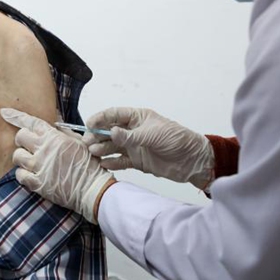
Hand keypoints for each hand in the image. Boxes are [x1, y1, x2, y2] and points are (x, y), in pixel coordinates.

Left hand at [0, 108, 115, 223]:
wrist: (92, 189)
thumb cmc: (88, 166)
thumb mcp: (78, 141)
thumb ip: (63, 131)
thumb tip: (53, 120)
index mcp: (54, 137)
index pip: (30, 122)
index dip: (15, 116)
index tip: (5, 112)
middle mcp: (44, 150)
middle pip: (20, 137)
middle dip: (23, 139)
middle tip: (30, 145)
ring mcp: (39, 167)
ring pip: (17, 156)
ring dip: (22, 157)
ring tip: (32, 161)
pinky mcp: (37, 183)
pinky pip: (19, 174)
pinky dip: (23, 174)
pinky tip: (32, 174)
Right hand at [86, 107, 214, 188]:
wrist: (193, 160)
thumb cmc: (176, 140)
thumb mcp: (152, 134)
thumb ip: (130, 136)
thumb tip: (110, 132)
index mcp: (137, 118)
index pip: (114, 115)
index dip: (100, 118)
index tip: (89, 124)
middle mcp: (133, 131)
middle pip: (109, 131)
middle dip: (97, 135)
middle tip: (87, 142)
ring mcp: (134, 146)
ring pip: (112, 146)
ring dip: (102, 149)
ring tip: (92, 153)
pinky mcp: (137, 161)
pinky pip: (120, 161)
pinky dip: (111, 163)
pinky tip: (102, 164)